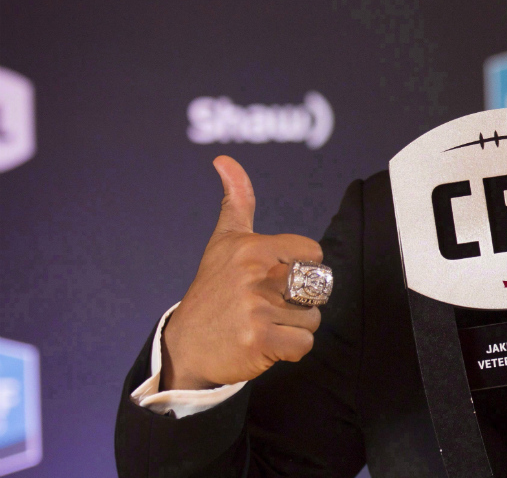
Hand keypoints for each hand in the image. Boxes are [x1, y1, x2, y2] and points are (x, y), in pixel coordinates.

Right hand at [160, 156, 323, 389]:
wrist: (186, 346)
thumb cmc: (213, 289)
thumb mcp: (223, 241)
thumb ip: (236, 200)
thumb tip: (224, 159)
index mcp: (252, 247)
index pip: (314, 254)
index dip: (300, 270)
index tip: (271, 279)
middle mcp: (254, 274)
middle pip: (317, 287)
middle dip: (300, 301)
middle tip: (267, 306)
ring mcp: (256, 308)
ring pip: (312, 318)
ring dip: (293, 327)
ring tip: (261, 324)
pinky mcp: (260, 340)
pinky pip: (304, 344)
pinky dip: (290, 350)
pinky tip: (264, 344)